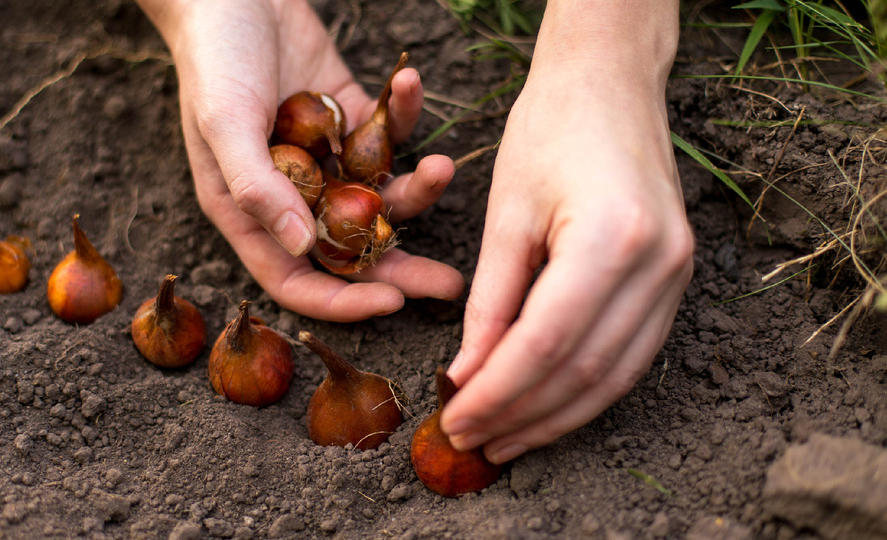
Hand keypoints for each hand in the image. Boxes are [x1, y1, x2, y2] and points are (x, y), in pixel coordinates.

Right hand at [138, 0, 463, 321]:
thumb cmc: (214, 57)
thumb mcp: (223, 122)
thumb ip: (257, 187)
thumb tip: (299, 246)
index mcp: (250, 210)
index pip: (296, 277)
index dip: (341, 300)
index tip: (393, 302)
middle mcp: (291, 193)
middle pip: (349, 249)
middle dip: (401, 268)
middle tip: (451, 285)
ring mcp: (325, 157)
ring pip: (379, 195)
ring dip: (417, 189)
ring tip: (443, 168)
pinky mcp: (349, 117)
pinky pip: (387, 133)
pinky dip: (403, 113)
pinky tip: (408, 82)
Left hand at [440, 0, 692, 463]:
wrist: (610, 84)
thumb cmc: (549, 131)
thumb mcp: (506, 214)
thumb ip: (490, 302)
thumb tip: (467, 377)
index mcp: (612, 239)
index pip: (545, 345)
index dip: (496, 393)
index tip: (454, 420)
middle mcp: (659, 265)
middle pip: (583, 371)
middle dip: (522, 416)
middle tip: (470, 441)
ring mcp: (678, 276)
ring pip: (614, 377)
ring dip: (555, 417)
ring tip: (503, 440)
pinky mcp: (677, 281)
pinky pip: (632, 357)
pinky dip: (586, 390)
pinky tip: (546, 408)